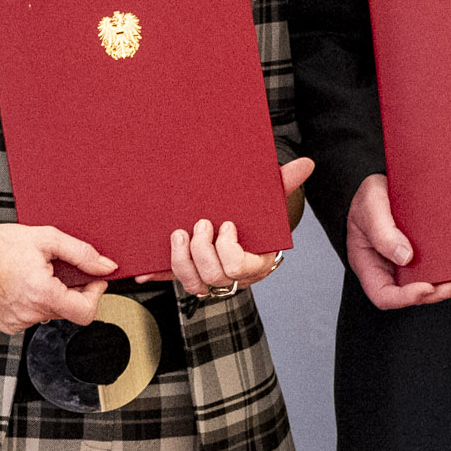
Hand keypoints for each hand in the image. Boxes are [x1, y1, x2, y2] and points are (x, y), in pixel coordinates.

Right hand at [0, 214, 115, 335]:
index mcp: (42, 294)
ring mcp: (17, 322)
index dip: (96, 295)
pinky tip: (22, 284)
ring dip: (52, 295)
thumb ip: (82, 254)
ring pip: (51, 313)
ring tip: (35, 273)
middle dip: (72, 290)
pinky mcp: (7, 325)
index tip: (93, 280)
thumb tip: (106, 267)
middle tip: (60, 268)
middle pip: (68, 310)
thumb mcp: (46, 238)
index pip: (86, 313)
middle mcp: (29, 314)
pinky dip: (34, 302)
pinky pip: (33, 316)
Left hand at [170, 158, 311, 297]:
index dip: (227, 248)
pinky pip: (174, 282)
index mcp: (256, 261)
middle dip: (202, 250)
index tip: (225, 224)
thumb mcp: (269, 198)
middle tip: (199, 225)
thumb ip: (284, 183)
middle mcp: (235, 277)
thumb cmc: (255, 214)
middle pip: (215, 277)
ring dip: (181, 261)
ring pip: (194, 286)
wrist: (241, 222)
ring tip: (178, 235)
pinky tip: (145, 270)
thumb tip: (305, 164)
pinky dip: (159, 275)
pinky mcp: (191, 276)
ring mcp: (212, 279)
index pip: (239, 267)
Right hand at [344, 174, 450, 311]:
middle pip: (408, 294)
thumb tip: (406, 257)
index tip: (426, 287)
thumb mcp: (370, 208)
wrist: (379, 180)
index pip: (383, 295)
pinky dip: (445, 271)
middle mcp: (385, 268)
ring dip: (444, 286)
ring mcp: (401, 262)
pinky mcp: (417, 253)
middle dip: (434, 294)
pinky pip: (430, 268)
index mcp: (367, 264)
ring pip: (422, 284)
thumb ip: (383, 233)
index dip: (404, 298)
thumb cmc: (367, 195)